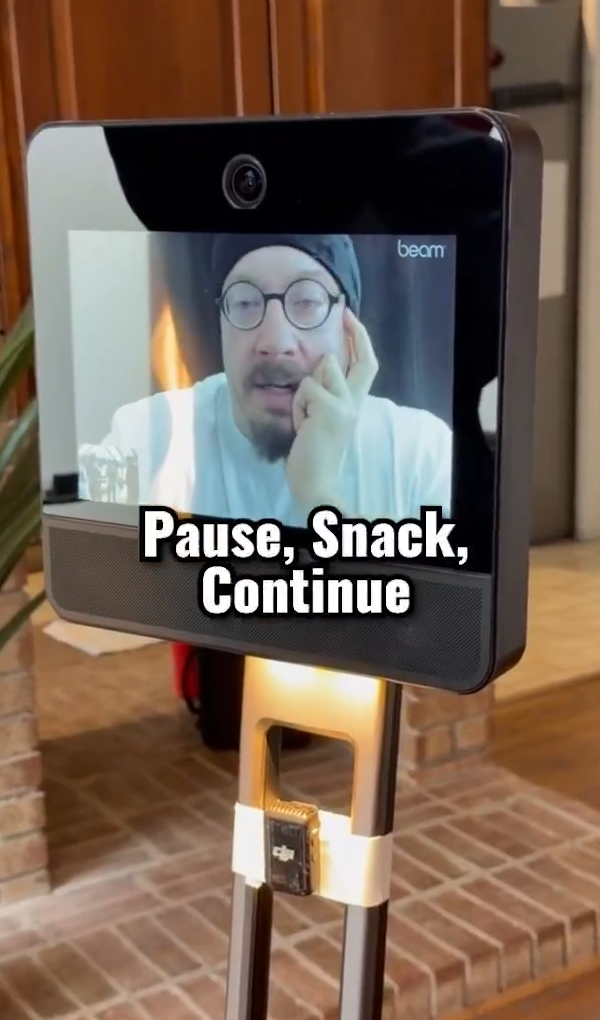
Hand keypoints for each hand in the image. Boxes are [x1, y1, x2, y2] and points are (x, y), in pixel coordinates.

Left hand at [286, 309, 377, 509]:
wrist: (315, 480)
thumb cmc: (311, 454)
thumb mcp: (319, 418)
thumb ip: (324, 394)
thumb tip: (324, 363)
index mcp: (353, 405)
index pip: (366, 367)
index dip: (361, 341)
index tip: (351, 319)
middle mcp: (355, 403)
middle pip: (359, 360)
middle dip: (354, 334)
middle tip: (345, 314)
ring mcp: (345, 406)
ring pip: (322, 371)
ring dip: (304, 392)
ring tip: (303, 417)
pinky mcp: (331, 409)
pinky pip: (306, 389)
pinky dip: (297, 406)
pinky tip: (300, 425)